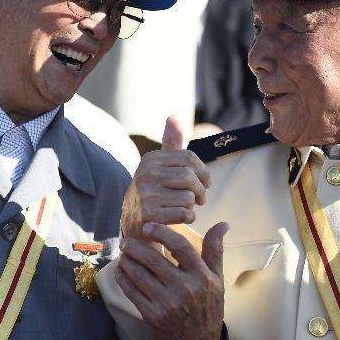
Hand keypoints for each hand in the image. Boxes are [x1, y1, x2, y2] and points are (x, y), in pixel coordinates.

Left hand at [115, 221, 227, 339]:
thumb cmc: (208, 305)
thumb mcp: (216, 278)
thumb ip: (215, 250)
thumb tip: (222, 224)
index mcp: (201, 277)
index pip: (180, 247)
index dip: (162, 232)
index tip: (148, 226)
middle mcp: (184, 289)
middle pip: (154, 260)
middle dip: (136, 247)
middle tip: (127, 241)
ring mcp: (167, 303)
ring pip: (139, 275)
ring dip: (127, 261)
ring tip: (123, 253)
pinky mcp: (152, 315)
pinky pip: (132, 292)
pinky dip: (123, 278)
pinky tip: (121, 270)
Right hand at [121, 116, 209, 239]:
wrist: (132, 223)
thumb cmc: (153, 191)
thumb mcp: (159, 166)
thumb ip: (170, 144)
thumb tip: (174, 117)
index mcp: (151, 159)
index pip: (189, 158)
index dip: (204, 171)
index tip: (206, 182)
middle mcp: (146, 174)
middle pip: (190, 178)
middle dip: (201, 190)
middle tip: (201, 199)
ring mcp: (146, 195)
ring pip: (188, 198)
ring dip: (193, 206)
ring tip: (187, 208)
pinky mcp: (149, 215)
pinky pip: (183, 214)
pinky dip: (188, 218)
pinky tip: (180, 218)